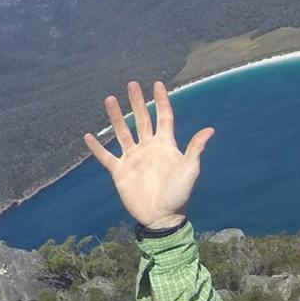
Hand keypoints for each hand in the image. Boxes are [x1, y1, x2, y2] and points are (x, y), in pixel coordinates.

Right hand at [83, 80, 209, 230]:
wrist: (162, 216)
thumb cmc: (179, 193)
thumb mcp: (189, 169)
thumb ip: (195, 149)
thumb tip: (210, 129)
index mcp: (165, 145)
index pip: (163, 118)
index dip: (161, 101)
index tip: (157, 84)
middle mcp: (148, 148)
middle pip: (141, 120)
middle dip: (137, 102)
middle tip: (132, 84)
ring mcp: (133, 158)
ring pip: (122, 132)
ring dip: (116, 117)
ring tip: (110, 99)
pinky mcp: (119, 171)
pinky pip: (105, 156)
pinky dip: (96, 147)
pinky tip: (88, 136)